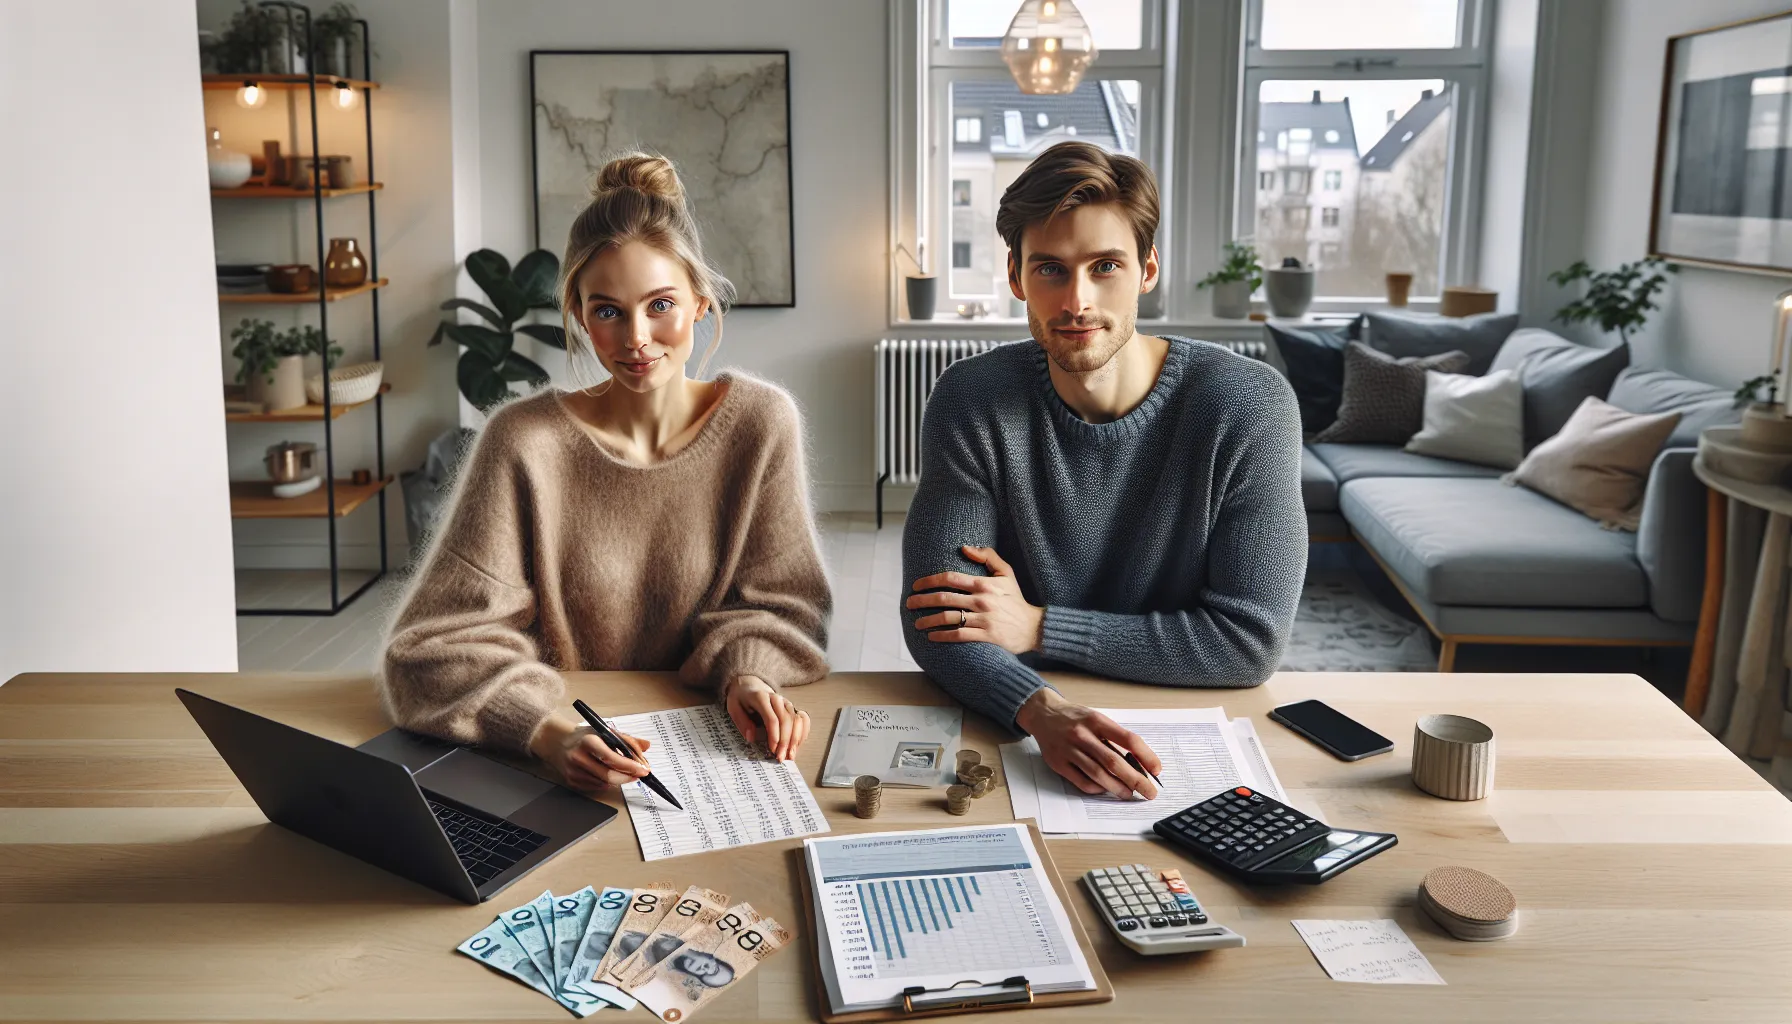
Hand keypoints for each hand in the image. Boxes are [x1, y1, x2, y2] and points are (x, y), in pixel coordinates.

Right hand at [528, 714, 652, 793]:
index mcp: (589, 741)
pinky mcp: (572, 781)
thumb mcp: (604, 731)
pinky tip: (608, 774)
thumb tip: (646, 745)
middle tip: (638, 774)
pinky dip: (607, 782)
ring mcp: (574, 771)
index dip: (631, 766)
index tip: (644, 769)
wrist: (556, 742)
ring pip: (604, 783)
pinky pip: (596, 787)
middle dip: (628, 777)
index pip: (613, 758)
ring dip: (619, 779)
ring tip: (625, 772)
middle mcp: (579, 757)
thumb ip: (626, 739)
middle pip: (609, 775)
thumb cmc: (583, 736)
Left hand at [724, 676, 809, 760]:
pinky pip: (803, 719)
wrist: (750, 684)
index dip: (774, 736)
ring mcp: (786, 702)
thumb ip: (742, 722)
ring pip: (797, 720)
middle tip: (780, 757)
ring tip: (790, 755)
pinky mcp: (792, 707)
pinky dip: (803, 733)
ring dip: (795, 740)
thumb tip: (751, 737)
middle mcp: (777, 699)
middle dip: (785, 741)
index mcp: (761, 698)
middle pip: (787, 721)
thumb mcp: (733, 708)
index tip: (773, 750)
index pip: (772, 719)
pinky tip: (797, 745)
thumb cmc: (741, 698)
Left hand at [906, 545, 1044, 654]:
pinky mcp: (986, 636)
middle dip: (922, 600)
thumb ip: (987, 556)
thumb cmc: (1016, 599)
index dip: (929, 581)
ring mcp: (983, 619)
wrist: (1033, 627)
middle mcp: (981, 600)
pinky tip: (932, 636)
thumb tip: (964, 548)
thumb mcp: (1006, 573)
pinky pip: (959, 635)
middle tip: (909, 603)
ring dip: (928, 620)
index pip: (950, 578)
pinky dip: (942, 636)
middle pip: (944, 598)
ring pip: (948, 618)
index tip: (916, 585)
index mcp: (984, 584)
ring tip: (917, 623)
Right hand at [1015, 688, 1161, 799]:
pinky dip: (1096, 788)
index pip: (1128, 740)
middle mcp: (1083, 735)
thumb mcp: (1097, 719)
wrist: (1043, 714)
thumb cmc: (1075, 718)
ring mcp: (1069, 750)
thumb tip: (1138, 763)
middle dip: (1136, 780)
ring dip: (1117, 787)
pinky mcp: (1058, 763)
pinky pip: (1081, 781)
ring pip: (1098, 774)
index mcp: (1097, 721)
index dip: (1146, 756)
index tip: (1156, 770)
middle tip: (1149, 792)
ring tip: (1128, 793)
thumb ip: (1114, 738)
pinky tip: (1105, 789)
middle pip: (1114, 762)